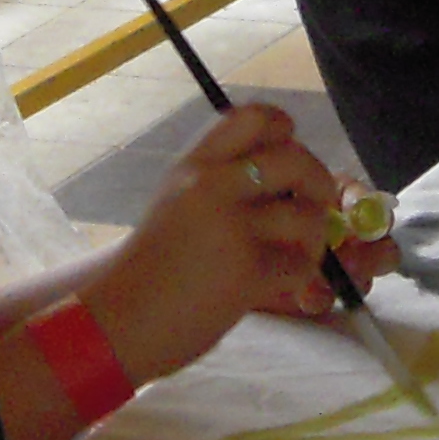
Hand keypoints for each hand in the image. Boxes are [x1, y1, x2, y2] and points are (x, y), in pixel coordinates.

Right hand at [93, 103, 350, 373]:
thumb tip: (290, 177)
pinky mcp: (246, 271)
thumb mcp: (176, 203)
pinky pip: (301, 265)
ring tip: (295, 257)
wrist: (119, 322)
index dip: (285, 131)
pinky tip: (280, 285)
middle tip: (315, 208)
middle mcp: (211, 186)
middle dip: (319, 184)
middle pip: (295, 159)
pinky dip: (300, 278)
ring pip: (306, 216)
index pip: (255, 117)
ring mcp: (231, 227)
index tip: (289, 156)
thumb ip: (218, 182)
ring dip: (312, 240)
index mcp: (195, 166)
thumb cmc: (150, 270)